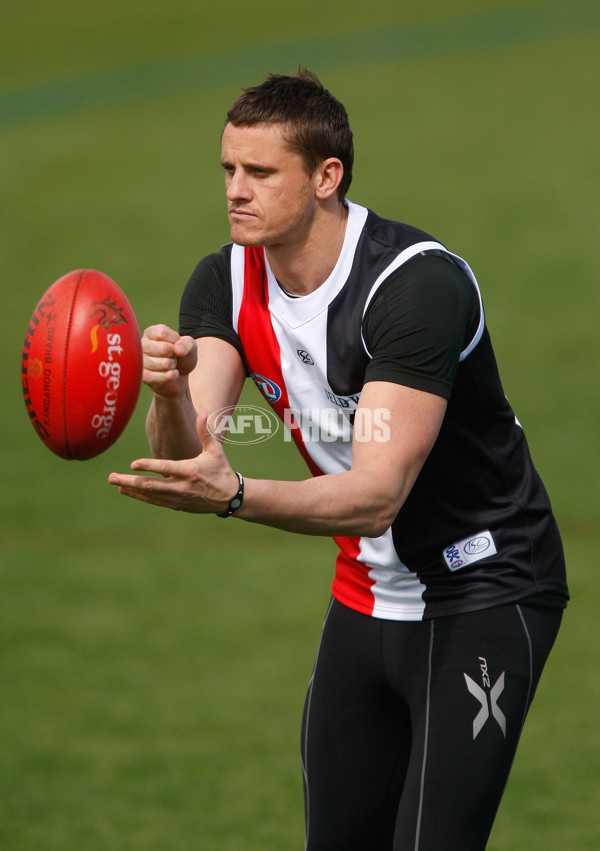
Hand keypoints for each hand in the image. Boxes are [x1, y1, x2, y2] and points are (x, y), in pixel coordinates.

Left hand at [108, 413, 239, 514]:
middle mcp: (182, 487)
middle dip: (130, 481)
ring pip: (150, 494)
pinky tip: (126, 491)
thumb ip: (205, 432)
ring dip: (131, 488)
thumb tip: (203, 413)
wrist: (230, 498)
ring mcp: (178, 498)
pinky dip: (139, 496)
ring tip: (115, 482)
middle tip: (111, 477)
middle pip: (152, 485)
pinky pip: (154, 501)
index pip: (166, 468)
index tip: (133, 463)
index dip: (149, 466)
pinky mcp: (177, 505)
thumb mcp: (216, 450)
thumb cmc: (221, 470)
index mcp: (191, 471)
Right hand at [142, 324, 197, 398]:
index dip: (175, 340)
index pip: (162, 333)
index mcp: (151, 333)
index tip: (175, 344)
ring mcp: (141, 362)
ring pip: (164, 364)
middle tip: (173, 356)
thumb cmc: (181, 356)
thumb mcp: (190, 346)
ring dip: (173, 366)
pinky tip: (170, 374)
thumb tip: (177, 349)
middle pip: (164, 348)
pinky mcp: (144, 376)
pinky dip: (171, 376)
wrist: (179, 376)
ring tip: (170, 365)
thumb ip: (187, 344)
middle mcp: (142, 345)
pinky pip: (162, 377)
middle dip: (175, 355)